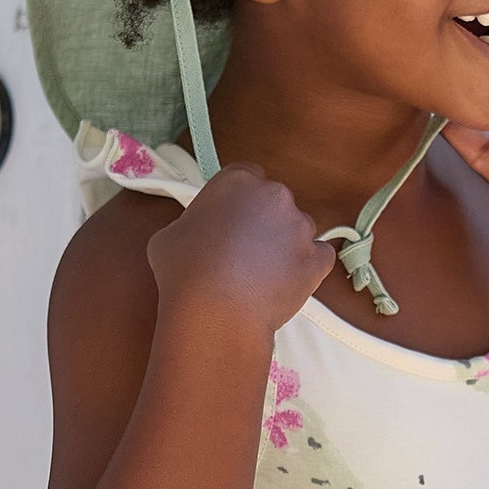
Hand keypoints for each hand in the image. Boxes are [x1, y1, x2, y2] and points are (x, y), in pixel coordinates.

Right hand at [147, 162, 334, 332]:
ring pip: (297, 230)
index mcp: (237, 180)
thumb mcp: (169, 234)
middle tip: (242, 250)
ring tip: (260, 274)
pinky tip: (284, 283)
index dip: (239, 200)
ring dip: (283, 245)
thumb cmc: (184, 273)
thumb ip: (194, 222)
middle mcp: (274, 195)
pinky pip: (319, 257)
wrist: (214, 312)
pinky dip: (307, 268)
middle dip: (263, 222)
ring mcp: (300, 227)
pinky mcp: (317, 259)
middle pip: (274, 202)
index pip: (247, 176)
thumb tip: (199, 232)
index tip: (232, 217)